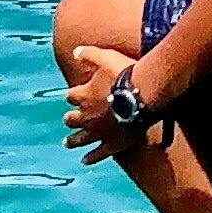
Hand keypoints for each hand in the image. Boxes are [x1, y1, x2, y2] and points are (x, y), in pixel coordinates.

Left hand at [62, 42, 151, 165]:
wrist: (144, 94)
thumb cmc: (125, 73)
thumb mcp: (105, 56)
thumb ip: (89, 54)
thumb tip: (75, 51)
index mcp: (83, 95)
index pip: (71, 96)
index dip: (73, 95)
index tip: (74, 95)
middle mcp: (87, 115)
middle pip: (72, 118)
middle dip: (70, 118)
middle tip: (68, 119)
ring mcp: (98, 131)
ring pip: (80, 138)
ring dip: (73, 140)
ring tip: (67, 143)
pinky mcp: (112, 143)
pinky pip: (99, 153)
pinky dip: (91, 157)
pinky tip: (85, 161)